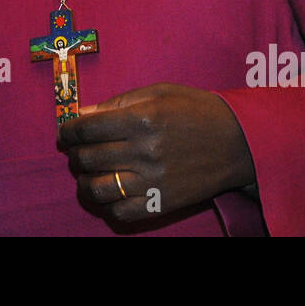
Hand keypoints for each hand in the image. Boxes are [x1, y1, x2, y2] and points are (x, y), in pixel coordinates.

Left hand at [58, 83, 254, 223]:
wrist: (238, 142)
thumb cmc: (197, 110)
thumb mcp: (160, 92)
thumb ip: (119, 102)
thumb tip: (83, 114)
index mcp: (142, 118)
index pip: (87, 128)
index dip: (69, 131)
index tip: (66, 133)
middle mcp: (144, 150)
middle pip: (89, 158)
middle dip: (75, 154)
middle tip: (77, 151)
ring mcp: (152, 180)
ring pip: (97, 189)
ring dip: (83, 181)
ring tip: (86, 175)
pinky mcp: (161, 203)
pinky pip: (120, 212)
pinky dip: (106, 206)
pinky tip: (107, 194)